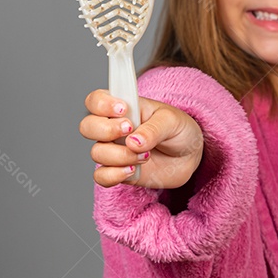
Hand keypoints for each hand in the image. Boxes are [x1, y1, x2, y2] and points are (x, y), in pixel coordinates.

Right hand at [80, 89, 204, 188]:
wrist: (189, 155)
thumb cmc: (178, 130)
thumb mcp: (172, 121)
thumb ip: (153, 129)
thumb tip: (133, 142)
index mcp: (123, 107)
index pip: (96, 100)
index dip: (101, 104)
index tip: (123, 110)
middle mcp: (113, 127)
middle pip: (87, 126)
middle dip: (106, 130)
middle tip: (130, 130)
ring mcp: (114, 150)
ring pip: (97, 152)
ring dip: (121, 155)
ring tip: (145, 155)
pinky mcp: (118, 171)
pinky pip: (101, 176)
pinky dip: (114, 175)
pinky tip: (133, 170)